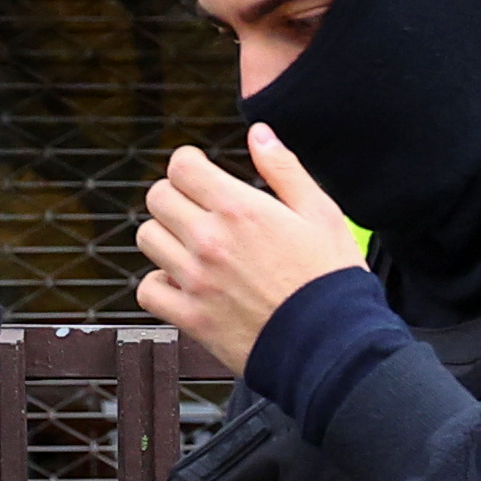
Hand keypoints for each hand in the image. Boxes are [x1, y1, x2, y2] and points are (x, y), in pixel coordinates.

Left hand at [135, 124, 369, 379]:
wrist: (331, 347)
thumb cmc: (332, 279)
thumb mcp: (321, 214)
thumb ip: (285, 169)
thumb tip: (258, 133)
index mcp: (240, 209)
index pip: (182, 166)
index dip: (189, 165)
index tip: (200, 174)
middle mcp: (209, 240)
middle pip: (158, 198)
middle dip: (175, 196)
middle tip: (197, 209)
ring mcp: (195, 281)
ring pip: (148, 238)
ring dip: (166, 236)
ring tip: (191, 245)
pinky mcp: (190, 318)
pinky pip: (148, 289)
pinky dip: (159, 283)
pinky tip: (183, 282)